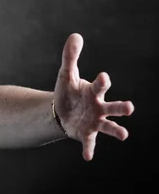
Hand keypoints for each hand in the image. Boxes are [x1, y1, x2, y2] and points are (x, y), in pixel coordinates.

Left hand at [53, 33, 133, 160]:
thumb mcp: (66, 74)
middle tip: (129, 108)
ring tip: (123, 135)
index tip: (103, 76)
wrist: (63, 111)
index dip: (102, 82)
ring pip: (108, 126)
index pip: (100, 86)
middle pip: (112, 107)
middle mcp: (99, 107)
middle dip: (121, 107)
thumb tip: (75, 35)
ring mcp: (94, 121)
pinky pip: (89, 142)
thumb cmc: (69, 92)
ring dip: (116, 130)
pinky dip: (89, 149)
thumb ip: (70, 57)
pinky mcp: (86, 133)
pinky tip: (87, 157)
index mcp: (94, 92)